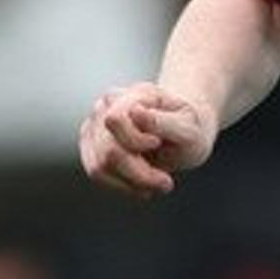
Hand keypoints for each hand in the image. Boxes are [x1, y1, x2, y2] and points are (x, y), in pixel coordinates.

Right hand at [80, 84, 211, 197]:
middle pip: (108, 150)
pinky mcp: (90, 145)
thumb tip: (135, 112)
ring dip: (131, 181)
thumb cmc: (187, 129)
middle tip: (166, 183)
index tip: (158, 144)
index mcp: (135, 93)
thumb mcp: (189, 129)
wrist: (180, 132)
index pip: (115, 119)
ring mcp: (95, 124)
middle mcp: (108, 104)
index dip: (135, 141)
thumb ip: (165, 122)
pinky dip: (121, 184)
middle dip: (139, 173)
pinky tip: (141, 184)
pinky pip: (96, 172)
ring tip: (156, 183)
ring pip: (99, 165)